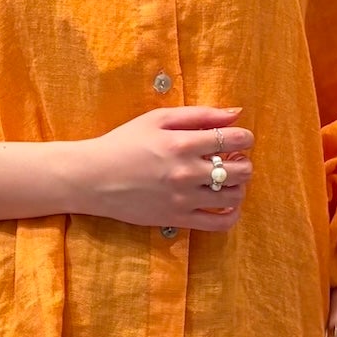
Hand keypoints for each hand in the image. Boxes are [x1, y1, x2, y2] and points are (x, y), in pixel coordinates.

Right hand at [76, 106, 253, 232]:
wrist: (93, 178)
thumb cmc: (123, 143)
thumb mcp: (157, 119)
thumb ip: (199, 114)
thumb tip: (236, 112)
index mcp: (182, 144)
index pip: (233, 140)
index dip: (244, 137)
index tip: (238, 138)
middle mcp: (186, 173)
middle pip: (241, 170)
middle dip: (243, 161)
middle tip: (231, 159)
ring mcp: (183, 199)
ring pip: (234, 197)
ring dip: (238, 186)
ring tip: (226, 180)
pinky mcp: (177, 219)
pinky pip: (218, 224)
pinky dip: (231, 215)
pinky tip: (226, 206)